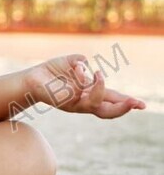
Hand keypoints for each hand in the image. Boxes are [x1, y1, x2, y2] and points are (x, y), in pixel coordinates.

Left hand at [24, 54, 145, 119]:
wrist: (32, 77)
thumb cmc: (53, 71)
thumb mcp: (70, 62)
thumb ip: (80, 62)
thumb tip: (85, 64)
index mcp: (90, 93)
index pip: (111, 101)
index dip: (126, 104)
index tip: (142, 105)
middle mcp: (84, 102)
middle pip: (107, 112)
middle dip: (122, 108)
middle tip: (134, 103)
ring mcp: (74, 104)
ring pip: (93, 103)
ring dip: (99, 88)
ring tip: (98, 73)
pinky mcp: (62, 102)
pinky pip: (75, 91)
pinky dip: (79, 75)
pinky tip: (76, 68)